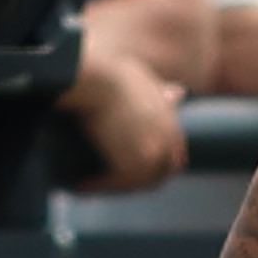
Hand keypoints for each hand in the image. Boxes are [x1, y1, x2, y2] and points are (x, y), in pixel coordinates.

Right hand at [61, 43, 189, 191]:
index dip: (154, 164)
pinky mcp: (132, 165)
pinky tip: (77, 186)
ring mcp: (152, 154)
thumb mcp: (143, 76)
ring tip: (87, 186)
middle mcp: (166, 139)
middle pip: (158, 174)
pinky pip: (114, 184)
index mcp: (171, 119)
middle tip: (107, 182)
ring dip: (114, 187)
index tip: (127, 167)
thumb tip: (179, 92)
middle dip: (136, 181)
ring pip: (136, 183)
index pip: (173, 154)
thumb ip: (161, 90)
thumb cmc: (109, 71)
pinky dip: (96, 186)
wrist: (95, 78)